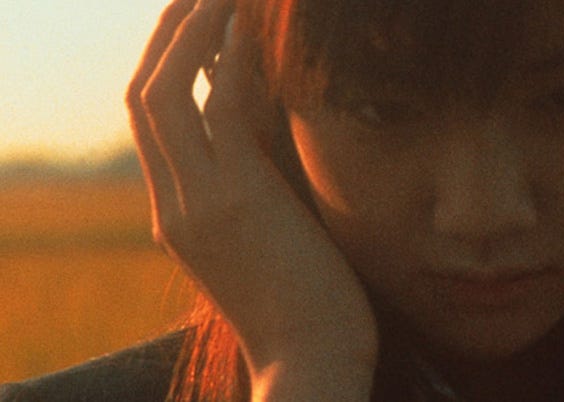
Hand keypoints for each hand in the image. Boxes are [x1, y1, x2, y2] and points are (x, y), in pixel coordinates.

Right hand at [125, 0, 376, 398]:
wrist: (312, 361)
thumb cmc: (304, 306)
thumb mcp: (264, 242)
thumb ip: (250, 190)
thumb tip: (263, 138)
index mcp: (177, 216)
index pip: (154, 125)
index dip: (169, 68)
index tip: (197, 29)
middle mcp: (173, 203)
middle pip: (143, 98)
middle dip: (166, 38)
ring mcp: (197, 200)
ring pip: (163, 92)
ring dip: (188, 32)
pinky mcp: (236, 198)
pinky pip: (217, 107)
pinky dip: (225, 56)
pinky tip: (245, 21)